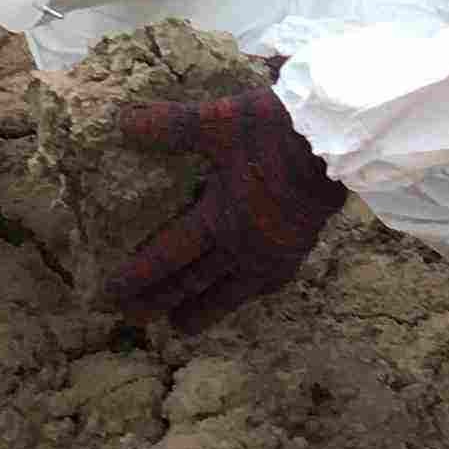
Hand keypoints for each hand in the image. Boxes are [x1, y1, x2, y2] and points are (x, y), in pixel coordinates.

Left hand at [103, 88, 345, 334]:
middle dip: (161, 300)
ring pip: (230, 292)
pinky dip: (247, 294)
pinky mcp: (297, 249)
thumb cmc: (274, 133)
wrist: (336, 143)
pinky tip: (244, 294)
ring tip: (180, 327)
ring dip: (202, 310)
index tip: (112, 295)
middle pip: (194, 282)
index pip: (168, 256)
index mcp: (218, 219)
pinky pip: (266, 283)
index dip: (138, 276)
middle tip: (133, 318)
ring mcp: (272, 252)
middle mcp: (242, 245)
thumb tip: (123, 124)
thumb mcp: (216, 121)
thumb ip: (170, 126)